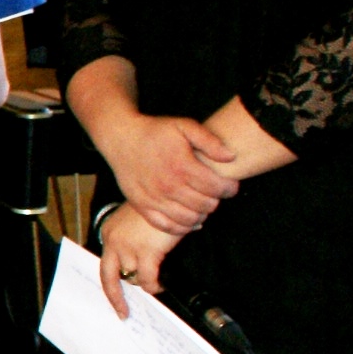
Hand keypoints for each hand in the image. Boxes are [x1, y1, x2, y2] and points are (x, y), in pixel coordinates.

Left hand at [96, 203, 181, 315]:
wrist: (173, 193)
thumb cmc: (161, 206)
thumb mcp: (138, 222)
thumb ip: (132, 241)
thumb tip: (137, 267)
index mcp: (109, 232)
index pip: (105, 264)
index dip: (112, 282)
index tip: (116, 296)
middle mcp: (113, 240)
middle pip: (109, 277)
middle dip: (115, 297)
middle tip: (122, 311)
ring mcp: (128, 247)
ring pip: (133, 278)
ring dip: (145, 283)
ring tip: (156, 283)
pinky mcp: (146, 252)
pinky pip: (148, 279)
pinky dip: (154, 286)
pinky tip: (160, 286)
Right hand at [97, 111, 240, 236]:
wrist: (121, 138)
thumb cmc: (155, 132)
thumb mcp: (184, 126)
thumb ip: (209, 141)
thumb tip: (231, 157)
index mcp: (182, 166)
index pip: (217, 187)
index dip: (230, 188)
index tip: (230, 185)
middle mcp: (169, 185)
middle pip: (205, 205)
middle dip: (216, 200)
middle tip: (215, 193)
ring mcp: (154, 198)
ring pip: (189, 219)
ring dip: (202, 214)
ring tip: (203, 205)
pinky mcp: (142, 206)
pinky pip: (167, 226)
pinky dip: (182, 227)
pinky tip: (190, 220)